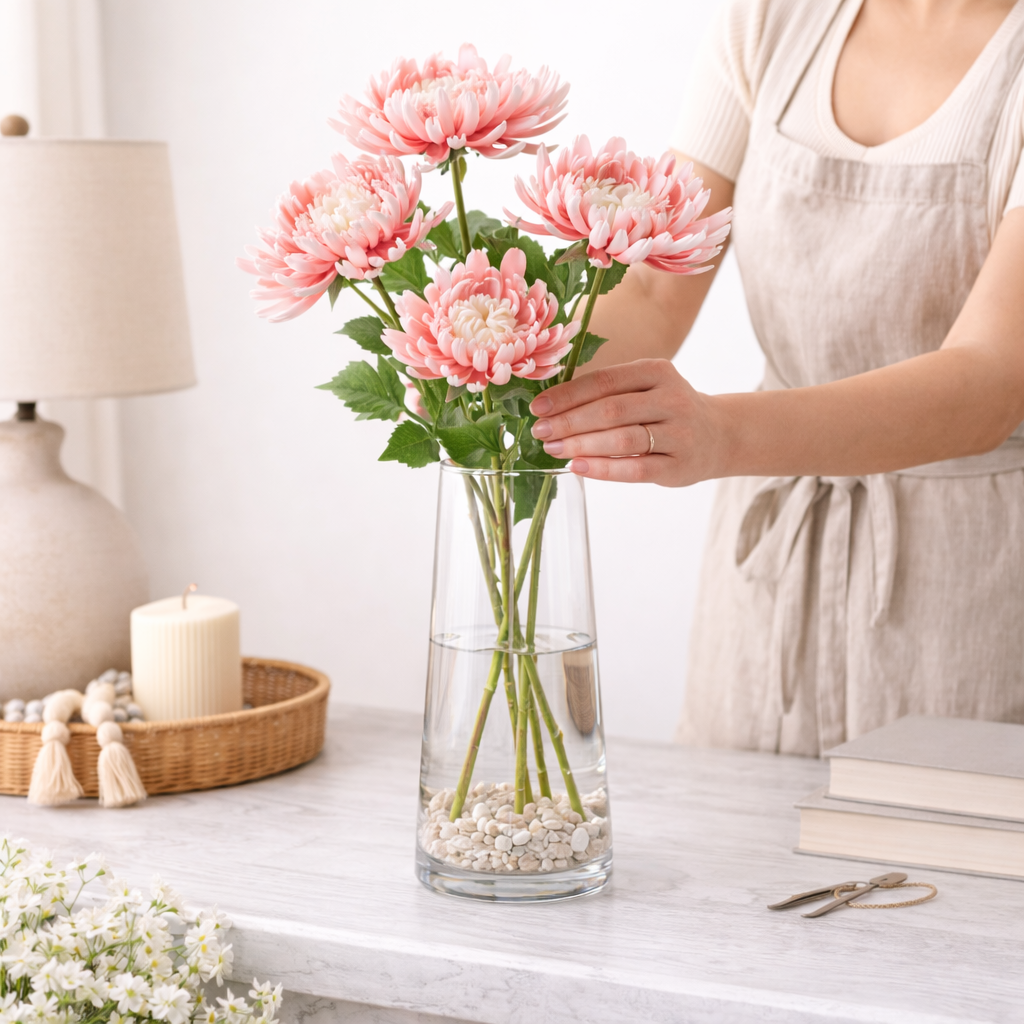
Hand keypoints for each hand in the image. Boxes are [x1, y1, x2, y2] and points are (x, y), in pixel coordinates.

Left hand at [529, 359, 723, 485]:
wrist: (718, 435)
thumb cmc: (665, 409)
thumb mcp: (645, 387)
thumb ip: (607, 392)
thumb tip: (551, 406)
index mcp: (657, 371)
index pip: (604, 381)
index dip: (567, 395)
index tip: (538, 407)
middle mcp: (671, 398)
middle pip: (611, 410)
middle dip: (569, 422)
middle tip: (540, 432)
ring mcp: (678, 433)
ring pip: (622, 440)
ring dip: (582, 445)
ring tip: (553, 449)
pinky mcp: (679, 466)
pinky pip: (635, 469)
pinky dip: (603, 469)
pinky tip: (578, 467)